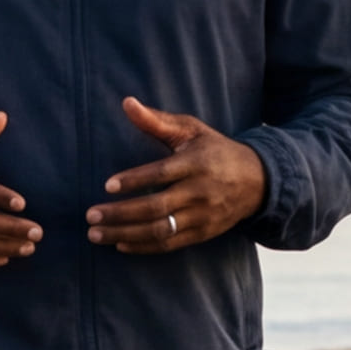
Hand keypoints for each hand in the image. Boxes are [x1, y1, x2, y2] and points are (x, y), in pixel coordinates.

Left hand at [85, 98, 265, 253]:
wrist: (259, 181)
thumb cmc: (215, 150)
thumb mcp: (191, 130)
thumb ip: (157, 120)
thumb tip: (127, 102)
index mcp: (197, 163)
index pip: (162, 174)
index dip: (135, 180)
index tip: (108, 185)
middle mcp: (200, 192)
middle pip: (156, 207)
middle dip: (121, 213)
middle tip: (91, 214)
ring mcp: (202, 216)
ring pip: (160, 230)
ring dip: (125, 234)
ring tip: (96, 233)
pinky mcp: (203, 233)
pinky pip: (170, 244)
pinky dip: (143, 247)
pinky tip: (119, 244)